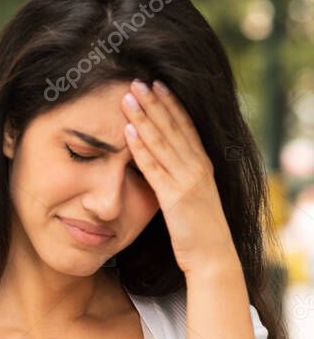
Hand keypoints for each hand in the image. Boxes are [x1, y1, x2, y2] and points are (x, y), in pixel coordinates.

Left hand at [120, 79, 238, 275]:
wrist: (212, 257)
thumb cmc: (197, 231)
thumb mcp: (190, 197)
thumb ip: (178, 178)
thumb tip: (160, 164)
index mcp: (202, 164)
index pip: (185, 126)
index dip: (170, 104)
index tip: (156, 84)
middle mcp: (197, 167)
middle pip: (173, 127)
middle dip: (154, 102)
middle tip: (136, 81)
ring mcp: (187, 180)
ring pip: (162, 141)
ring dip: (143, 117)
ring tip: (128, 97)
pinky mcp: (175, 196)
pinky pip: (154, 167)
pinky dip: (140, 148)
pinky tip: (127, 132)